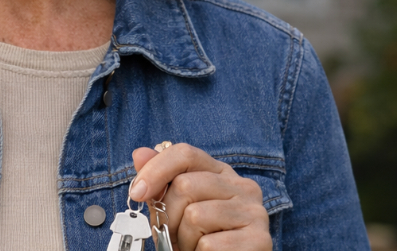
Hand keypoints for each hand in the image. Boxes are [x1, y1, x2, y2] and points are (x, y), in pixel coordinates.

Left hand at [130, 143, 270, 250]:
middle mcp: (243, 187)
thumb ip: (159, 182)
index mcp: (221, 173)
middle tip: (173, 234)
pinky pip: (209, 244)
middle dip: (168, 216)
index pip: (185, 154)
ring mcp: (255, 212)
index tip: (137, 193)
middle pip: (185, 185)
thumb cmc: (197, 239)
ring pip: (195, 216)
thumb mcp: (174, 208)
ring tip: (192, 246)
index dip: (155, 170)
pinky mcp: (260, 240)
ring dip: (183, 239)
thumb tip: (140, 154)